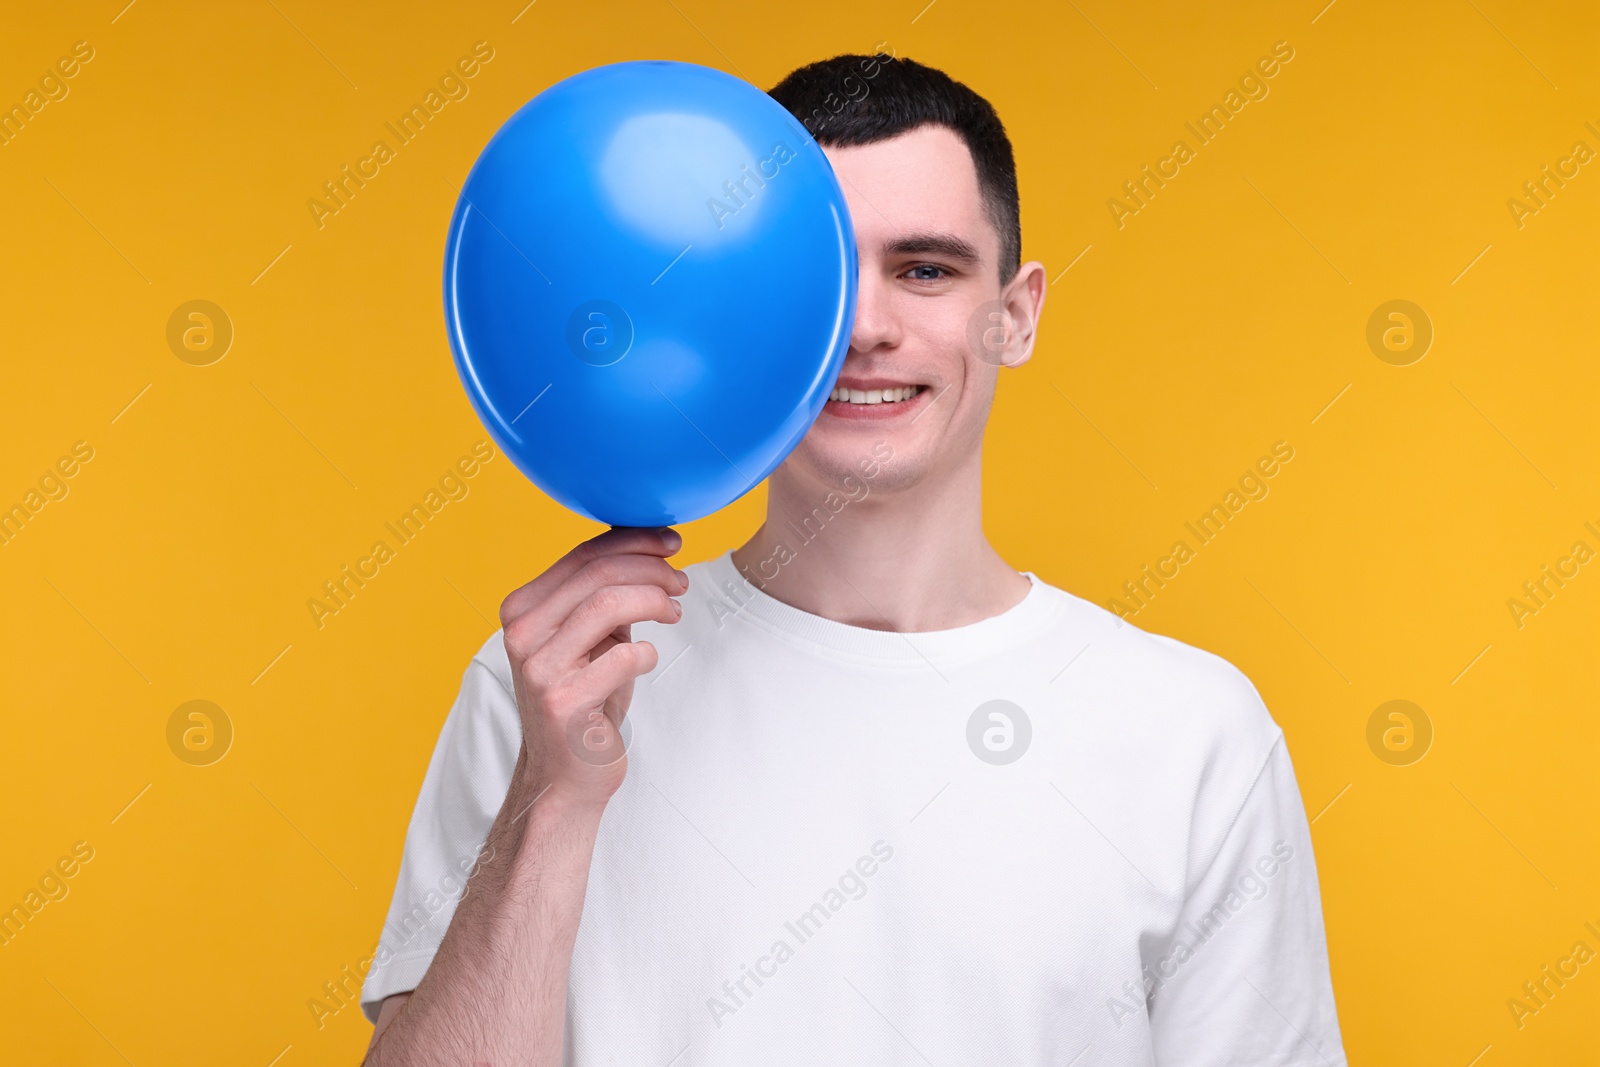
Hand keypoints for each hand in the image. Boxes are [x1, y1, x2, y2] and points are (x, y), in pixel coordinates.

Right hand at [499, 526, 686, 811]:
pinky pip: (622, 657)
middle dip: (650, 568)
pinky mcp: (562, 702)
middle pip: (597, 575)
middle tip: (681, 581)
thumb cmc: (586, 700)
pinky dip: (647, 652)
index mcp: (522, 609)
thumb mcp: (590, 638)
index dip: (633, 540)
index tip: (670, 542)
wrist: (565, 775)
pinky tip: (649, 658)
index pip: (582, 557)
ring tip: (675, 612)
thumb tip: (651, 546)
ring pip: (607, 604)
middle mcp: (521, 633)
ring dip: (653, 600)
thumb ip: (605, 596)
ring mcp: (538, 668)